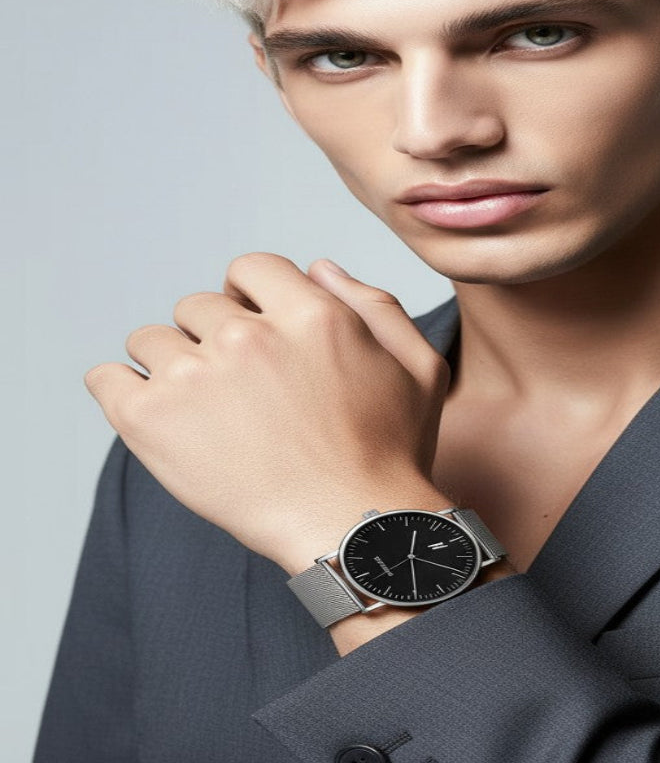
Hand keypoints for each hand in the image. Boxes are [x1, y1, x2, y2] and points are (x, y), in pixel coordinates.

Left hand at [84, 254, 452, 571]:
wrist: (354, 529)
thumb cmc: (391, 452)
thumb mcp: (417, 365)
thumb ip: (375, 303)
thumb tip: (320, 266)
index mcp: (310, 314)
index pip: (250, 268)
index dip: (249, 293)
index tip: (252, 325)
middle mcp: (248, 335)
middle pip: (198, 305)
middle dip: (212, 334)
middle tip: (234, 383)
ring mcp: (195, 377)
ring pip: (151, 340)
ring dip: (170, 363)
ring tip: (198, 406)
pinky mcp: (151, 421)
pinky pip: (105, 378)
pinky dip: (119, 389)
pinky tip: (148, 410)